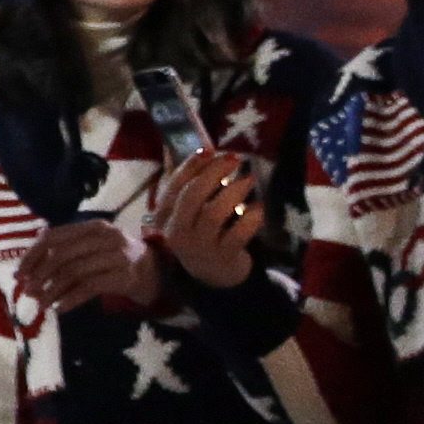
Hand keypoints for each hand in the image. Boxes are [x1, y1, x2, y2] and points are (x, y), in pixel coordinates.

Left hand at [15, 218, 163, 315]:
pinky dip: (70, 298)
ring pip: (73, 272)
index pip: (53, 237)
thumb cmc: (119, 261)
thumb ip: (68, 250)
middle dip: (39, 275)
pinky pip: (90, 287)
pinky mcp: (125, 276)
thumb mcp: (95, 248)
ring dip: (52, 290)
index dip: (32, 255)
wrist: (159, 273)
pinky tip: (59, 308)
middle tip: (27, 292)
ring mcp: (117, 256)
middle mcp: (105, 237)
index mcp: (92, 227)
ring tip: (40, 304)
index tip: (18, 274)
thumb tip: (30, 264)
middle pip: (61, 255)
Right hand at [154, 148, 268, 289]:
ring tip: (249, 179)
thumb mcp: (187, 211)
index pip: (174, 185)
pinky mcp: (223, 257)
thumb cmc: (199, 233)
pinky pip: (238, 233)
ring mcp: (200, 246)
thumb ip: (188, 182)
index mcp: (165, 216)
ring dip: (233, 192)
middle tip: (234, 160)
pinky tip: (258, 207)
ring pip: (214, 213)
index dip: (191, 165)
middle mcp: (177, 231)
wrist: (213, 276)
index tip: (210, 151)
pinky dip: (251, 217)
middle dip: (213, 173)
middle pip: (192, 196)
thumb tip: (191, 147)